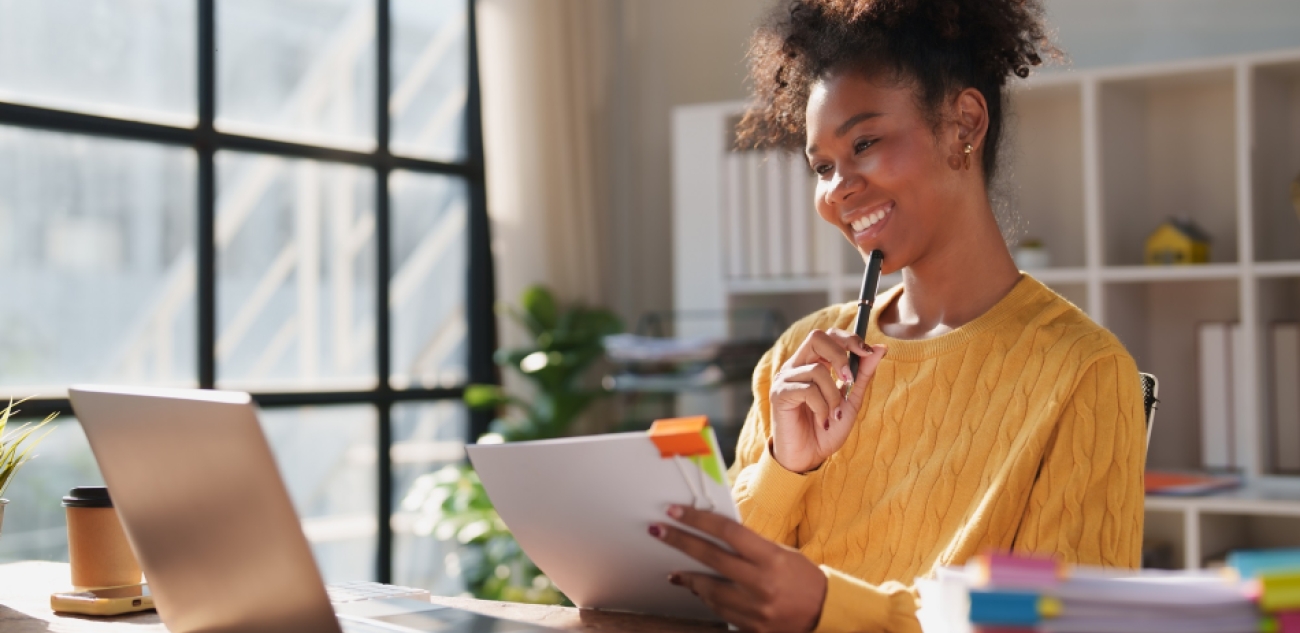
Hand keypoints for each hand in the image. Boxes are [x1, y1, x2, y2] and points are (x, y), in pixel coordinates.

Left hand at [651, 505, 825, 632]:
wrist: (824, 613)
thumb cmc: (803, 578)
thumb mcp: (781, 553)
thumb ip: (749, 546)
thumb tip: (714, 534)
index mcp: (771, 557)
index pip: (727, 532)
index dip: (697, 519)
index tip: (675, 512)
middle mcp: (762, 582)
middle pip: (711, 557)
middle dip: (681, 542)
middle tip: (659, 531)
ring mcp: (755, 608)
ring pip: (709, 589)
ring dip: (688, 578)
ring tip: (675, 571)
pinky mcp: (751, 626)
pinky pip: (720, 610)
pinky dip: (705, 598)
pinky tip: (697, 591)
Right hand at [770, 329, 885, 472]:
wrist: (808, 457)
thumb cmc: (826, 429)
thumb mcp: (851, 400)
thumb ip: (863, 374)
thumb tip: (881, 348)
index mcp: (812, 363)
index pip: (828, 335)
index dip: (849, 339)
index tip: (868, 353)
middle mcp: (796, 366)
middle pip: (817, 337)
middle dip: (840, 356)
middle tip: (849, 380)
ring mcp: (785, 379)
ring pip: (817, 370)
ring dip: (833, 395)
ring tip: (833, 414)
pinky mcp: (779, 394)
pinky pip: (808, 390)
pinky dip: (822, 407)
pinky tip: (822, 420)